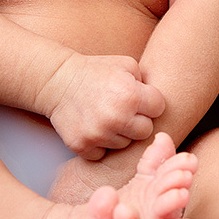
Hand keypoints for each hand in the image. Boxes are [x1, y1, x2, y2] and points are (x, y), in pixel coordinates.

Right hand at [41, 53, 165, 160]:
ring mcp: (99, 134)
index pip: (159, 108)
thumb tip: (161, 102)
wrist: (57, 82)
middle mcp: (117, 117)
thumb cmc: (96, 71)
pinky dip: (100, 143)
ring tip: (106, 116)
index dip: (150, 102)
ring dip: (119, 133)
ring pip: (125, 144)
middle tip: (124, 110)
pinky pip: (103, 153)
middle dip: (137, 121)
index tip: (140, 98)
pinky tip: (94, 126)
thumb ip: (147, 81)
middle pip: (146, 131)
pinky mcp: (84, 146)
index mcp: (131, 95)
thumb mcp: (127, 65)